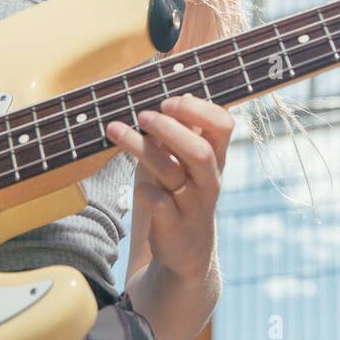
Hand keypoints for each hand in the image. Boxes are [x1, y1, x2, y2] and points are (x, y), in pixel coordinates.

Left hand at [105, 92, 232, 278]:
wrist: (186, 250)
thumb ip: (181, 130)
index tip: (169, 102)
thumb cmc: (180, 192)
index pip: (223, 124)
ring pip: (173, 172)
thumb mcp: (185, 160)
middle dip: (170, 128)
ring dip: (143, 148)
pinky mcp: (175, 226)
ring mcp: (193, 204)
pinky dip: (147, 192)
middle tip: (143, 114)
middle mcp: (209, 179)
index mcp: (215, 157)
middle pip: (199, 149)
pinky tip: (137, 185)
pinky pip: (161, 204)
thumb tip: (178, 90)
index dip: (198, 109)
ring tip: (115, 130)